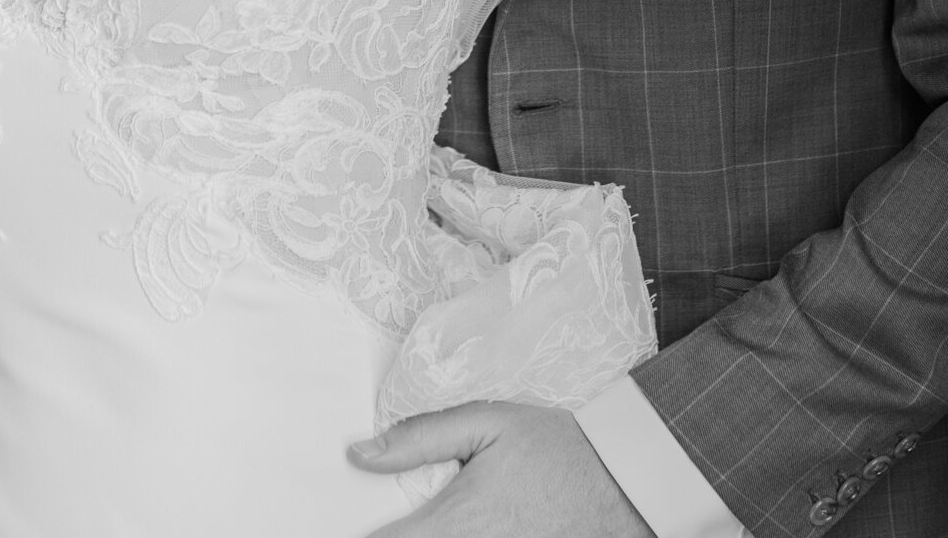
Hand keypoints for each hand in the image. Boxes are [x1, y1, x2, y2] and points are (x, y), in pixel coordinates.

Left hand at [350, 401, 652, 537]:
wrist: (626, 484)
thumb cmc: (556, 449)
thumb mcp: (488, 422)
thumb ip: (421, 437)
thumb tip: (358, 453)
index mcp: (455, 522)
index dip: (350, 535)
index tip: (322, 520)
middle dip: (385, 537)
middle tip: (363, 519)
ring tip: (409, 520)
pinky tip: (442, 527)